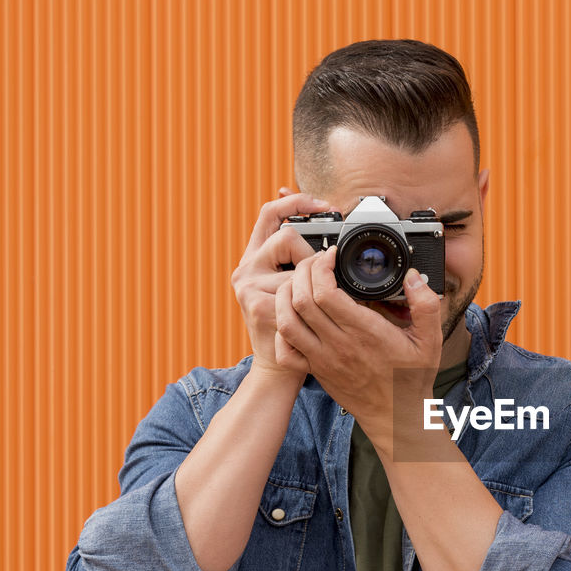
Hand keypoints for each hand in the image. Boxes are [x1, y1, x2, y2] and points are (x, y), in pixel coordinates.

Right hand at [230, 192, 333, 376]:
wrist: (279, 368)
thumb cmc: (292, 324)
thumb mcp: (291, 285)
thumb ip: (298, 257)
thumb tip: (315, 216)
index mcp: (254, 259)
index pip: (270, 214)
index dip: (296, 203)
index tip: (324, 205)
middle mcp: (246, 270)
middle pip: (287, 237)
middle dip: (312, 256)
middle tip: (318, 279)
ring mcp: (249, 288)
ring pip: (296, 266)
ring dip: (313, 284)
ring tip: (310, 306)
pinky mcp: (259, 306)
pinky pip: (298, 291)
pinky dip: (312, 304)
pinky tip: (308, 320)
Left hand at [275, 245, 443, 439]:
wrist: (396, 416)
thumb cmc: (411, 378)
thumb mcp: (430, 340)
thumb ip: (426, 305)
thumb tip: (413, 276)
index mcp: (365, 332)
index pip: (326, 292)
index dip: (322, 266)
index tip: (331, 256)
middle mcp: (339, 344)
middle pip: (301, 299)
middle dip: (302, 271)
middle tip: (315, 262)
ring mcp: (322, 359)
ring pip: (286, 321)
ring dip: (286, 295)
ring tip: (299, 282)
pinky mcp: (315, 370)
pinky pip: (284, 349)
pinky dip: (281, 328)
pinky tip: (294, 316)